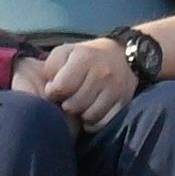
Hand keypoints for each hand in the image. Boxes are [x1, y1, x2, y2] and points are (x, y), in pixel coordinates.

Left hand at [16, 36, 137, 124]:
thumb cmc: (84, 57)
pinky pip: (103, 122)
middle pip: (74, 105)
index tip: (54, 91)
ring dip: (81, 114)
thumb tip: (50, 88)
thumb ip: (51, 67)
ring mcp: (115, 88)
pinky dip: (94, 122)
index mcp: (85, 58)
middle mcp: (102, 72)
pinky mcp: (124, 100)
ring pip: (89, 116)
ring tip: (79, 106)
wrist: (119, 55)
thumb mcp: (64, 53)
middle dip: (66, 105)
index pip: (61, 87)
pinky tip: (90, 112)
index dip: (52, 92)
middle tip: (67, 99)